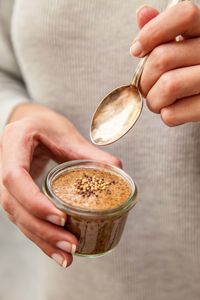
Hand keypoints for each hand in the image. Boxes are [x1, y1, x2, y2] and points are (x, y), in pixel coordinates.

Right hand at [0, 103, 120, 267]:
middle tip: (71, 245)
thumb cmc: (46, 125)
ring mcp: (6, 182)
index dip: (34, 201)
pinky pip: (23, 218)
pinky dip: (39, 236)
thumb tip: (118, 170)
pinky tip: (56, 250)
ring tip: (66, 257)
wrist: (29, 124)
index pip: (15, 177)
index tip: (61, 218)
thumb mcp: (67, 133)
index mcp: (15, 142)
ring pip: (17, 217)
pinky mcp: (15, 194)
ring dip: (41, 240)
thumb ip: (90, 153)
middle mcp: (4, 164)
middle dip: (42, 230)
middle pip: (15, 205)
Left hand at [130, 2, 199, 125]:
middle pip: (163, 57)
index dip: (152, 32)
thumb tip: (143, 14)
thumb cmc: (192, 72)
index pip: (183, 15)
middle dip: (144, 78)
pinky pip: (172, 114)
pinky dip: (164, 115)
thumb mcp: (181, 47)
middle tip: (146, 86)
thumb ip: (163, 32)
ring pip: (169, 86)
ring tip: (157, 100)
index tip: (136, 50)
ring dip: (152, 99)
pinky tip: (172, 110)